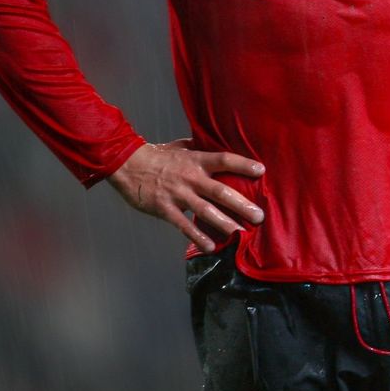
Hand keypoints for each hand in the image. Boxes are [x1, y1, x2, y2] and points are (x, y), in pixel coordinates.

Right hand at [107, 139, 265, 251]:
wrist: (128, 164)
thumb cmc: (157, 155)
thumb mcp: (181, 146)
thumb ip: (199, 147)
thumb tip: (216, 143)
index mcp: (196, 159)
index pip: (224, 159)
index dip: (243, 165)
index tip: (261, 171)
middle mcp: (190, 177)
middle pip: (220, 191)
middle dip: (241, 204)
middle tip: (259, 216)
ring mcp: (179, 194)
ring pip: (206, 211)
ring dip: (225, 223)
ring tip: (241, 234)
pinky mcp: (166, 209)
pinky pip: (185, 226)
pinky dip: (198, 237)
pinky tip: (211, 246)